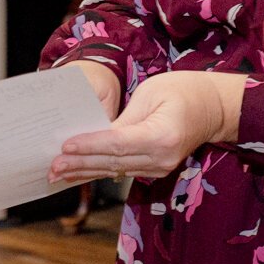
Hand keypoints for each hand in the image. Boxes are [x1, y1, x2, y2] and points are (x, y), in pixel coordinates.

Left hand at [48, 71, 245, 185]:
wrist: (213, 107)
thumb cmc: (182, 90)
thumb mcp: (151, 93)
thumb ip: (124, 117)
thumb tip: (96, 134)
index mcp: (162, 136)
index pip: (117, 143)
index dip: (89, 146)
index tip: (65, 147)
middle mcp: (161, 158)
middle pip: (113, 162)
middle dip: (79, 164)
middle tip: (51, 167)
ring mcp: (160, 167)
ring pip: (115, 170)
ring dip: (84, 171)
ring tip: (56, 173)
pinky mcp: (156, 169)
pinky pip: (122, 170)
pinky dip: (99, 169)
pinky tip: (78, 171)